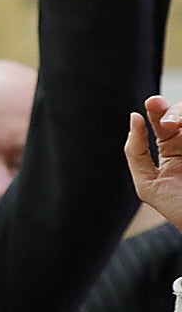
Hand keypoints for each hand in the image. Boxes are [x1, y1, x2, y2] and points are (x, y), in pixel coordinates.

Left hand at [125, 94, 181, 229]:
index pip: (163, 120)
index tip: (152, 104)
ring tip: (175, 126)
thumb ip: (136, 152)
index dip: (158, 109)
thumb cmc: (178, 208)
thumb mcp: (148, 183)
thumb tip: (134, 117)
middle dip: (174, 111)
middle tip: (168, 123)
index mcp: (172, 149)